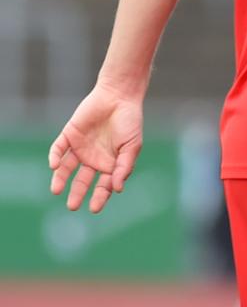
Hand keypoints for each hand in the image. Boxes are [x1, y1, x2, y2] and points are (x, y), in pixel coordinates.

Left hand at [48, 84, 144, 212]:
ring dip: (61, 179)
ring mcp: (80, 147)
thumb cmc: (130, 122)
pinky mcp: (69, 135)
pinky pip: (59, 149)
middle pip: (83, 180)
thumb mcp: (132, 147)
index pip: (103, 185)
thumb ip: (124, 167)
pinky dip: (55, 157)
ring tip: (56, 190)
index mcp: (110, 164)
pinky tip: (54, 166)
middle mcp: (93, 159)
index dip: (99, 197)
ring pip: (66, 168)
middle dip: (77, 193)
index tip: (94, 209)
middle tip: (72, 206)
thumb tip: (118, 189)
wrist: (119, 97)